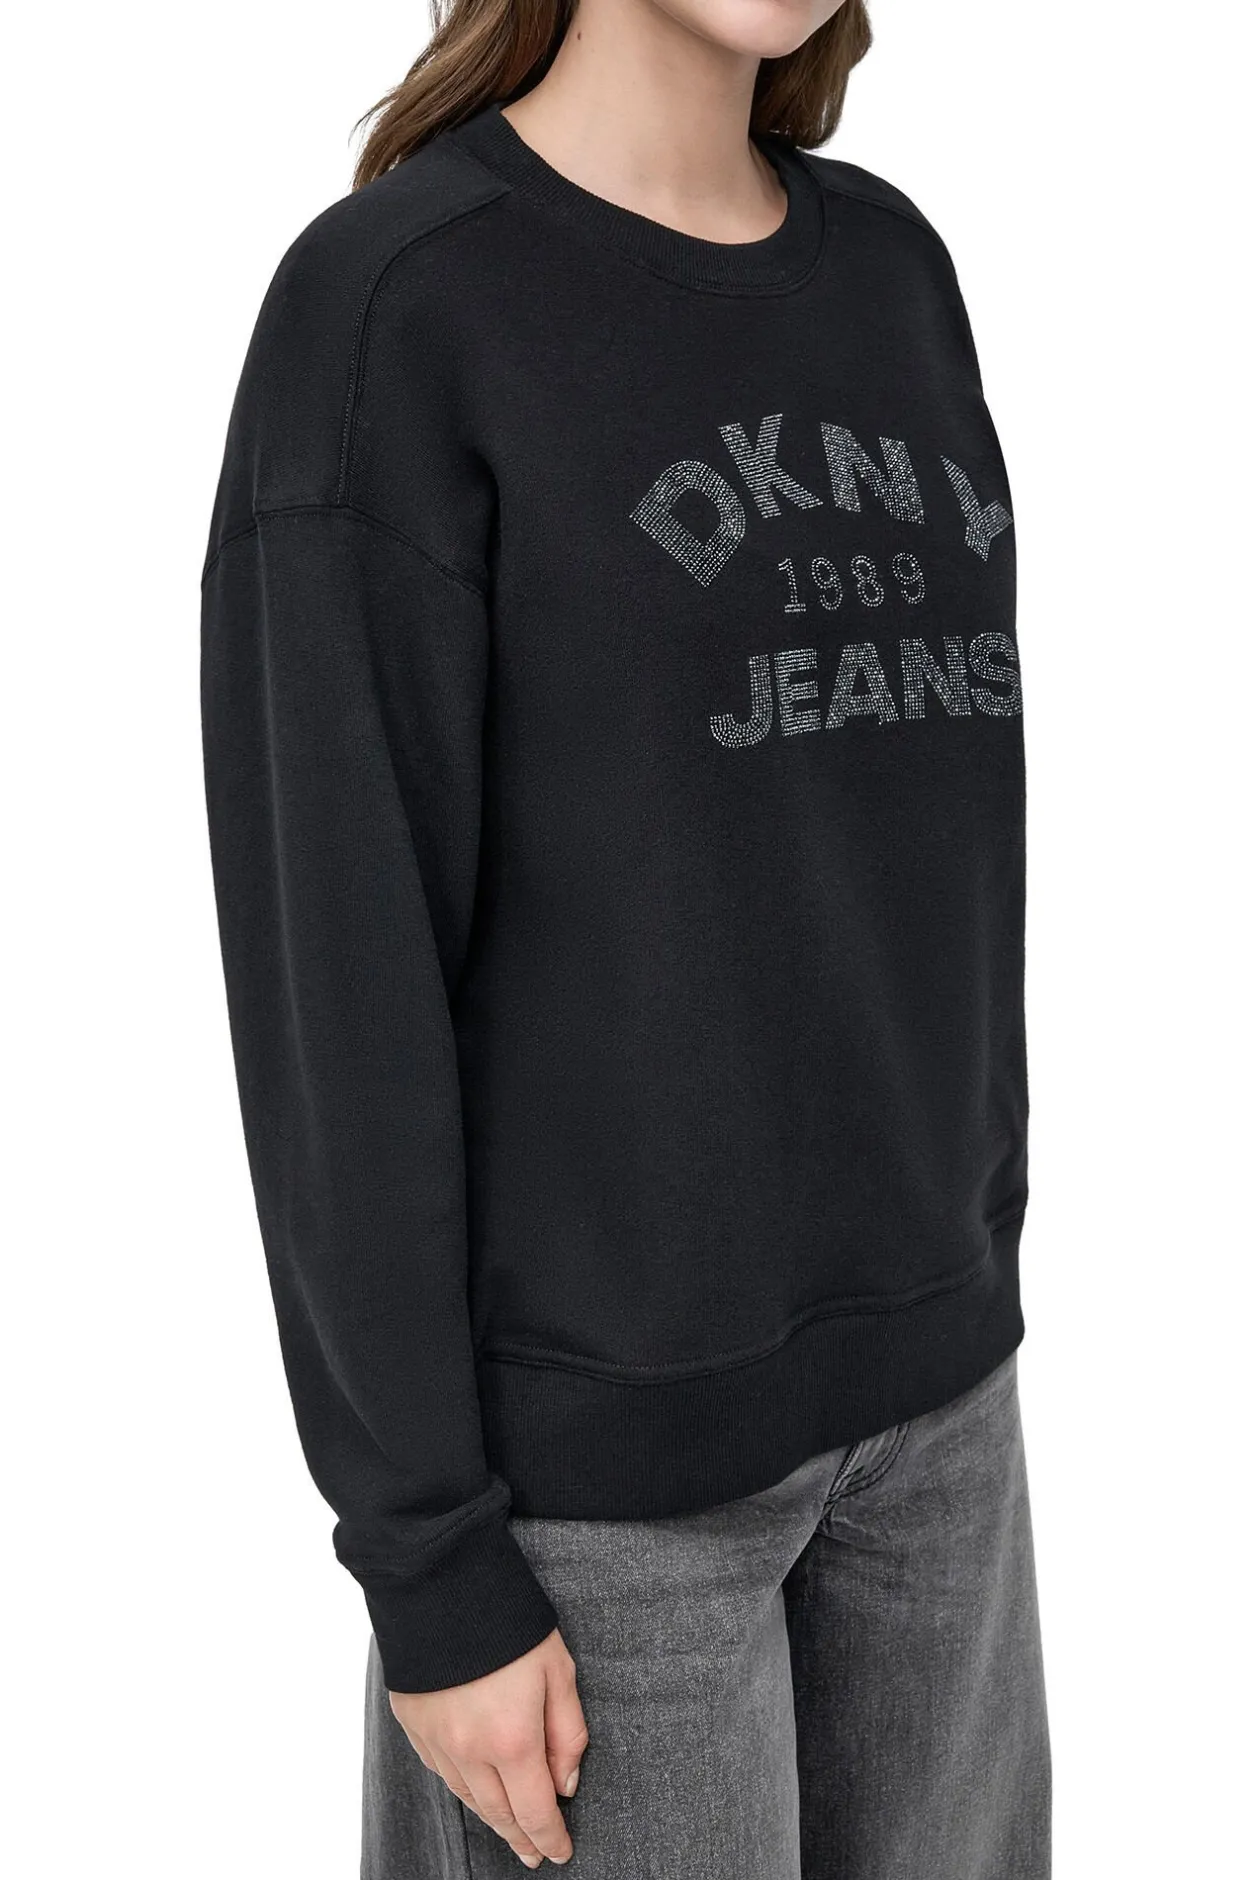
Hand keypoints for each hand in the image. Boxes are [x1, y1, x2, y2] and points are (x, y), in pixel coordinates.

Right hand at [390, 1628, 586, 1866]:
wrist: (439, 1580)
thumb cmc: (508, 1620)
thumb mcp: (558, 1669)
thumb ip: (567, 1732)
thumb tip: (565, 1783)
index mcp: (511, 1740)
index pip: (534, 1810)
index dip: (549, 1837)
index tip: (560, 1852)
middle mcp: (469, 1751)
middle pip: (499, 1813)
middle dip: (521, 1837)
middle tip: (535, 1853)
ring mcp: (435, 1740)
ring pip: (467, 1797)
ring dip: (492, 1818)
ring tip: (509, 1829)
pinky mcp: (412, 1722)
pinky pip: (441, 1771)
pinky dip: (463, 1787)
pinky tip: (473, 1789)